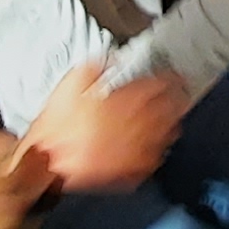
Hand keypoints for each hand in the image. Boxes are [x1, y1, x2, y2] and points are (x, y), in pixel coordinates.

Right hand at [16, 61, 181, 193]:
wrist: (46, 157)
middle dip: (177, 101)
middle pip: (169, 111)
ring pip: (165, 136)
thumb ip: (98, 65)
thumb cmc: (58, 123)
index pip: (159, 86)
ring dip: (172, 125)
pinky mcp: (126, 170)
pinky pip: (151, 161)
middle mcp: (135, 125)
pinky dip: (157, 152)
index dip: (170, 79)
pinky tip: (158, 148)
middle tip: (182, 95)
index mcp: (125, 102)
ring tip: (175, 118)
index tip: (175, 77)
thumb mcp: (74, 80)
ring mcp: (132, 150)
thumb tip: (114, 57)